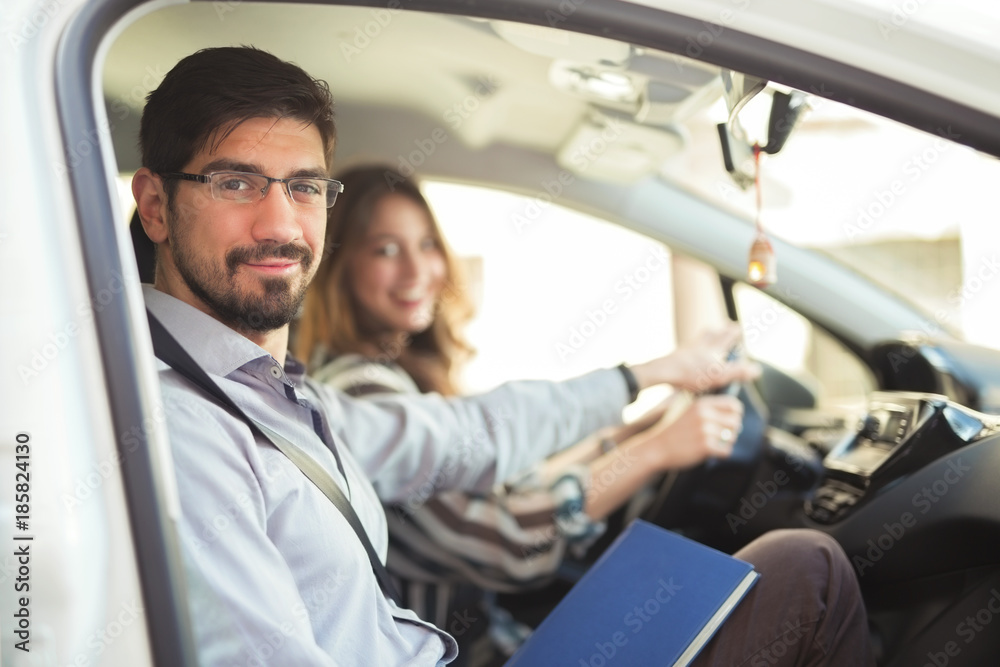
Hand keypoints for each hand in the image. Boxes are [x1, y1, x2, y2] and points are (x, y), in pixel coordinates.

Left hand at [629, 323, 759, 393]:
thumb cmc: (691, 374)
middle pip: (712, 334)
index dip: (734, 333)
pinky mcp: (675, 356)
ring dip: (706, 335)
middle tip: (726, 325)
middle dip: (721, 330)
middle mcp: (699, 345)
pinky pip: (686, 348)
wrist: (663, 372)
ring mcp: (686, 349)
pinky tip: (688, 351)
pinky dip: (691, 347)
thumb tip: (757, 369)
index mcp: (712, 349)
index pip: (727, 337)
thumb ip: (738, 372)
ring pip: (699, 338)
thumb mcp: (719, 375)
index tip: (739, 327)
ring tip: (709, 333)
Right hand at [634, 392, 744, 470]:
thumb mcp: (687, 411)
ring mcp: (704, 430)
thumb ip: (708, 408)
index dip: (735, 414)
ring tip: (712, 445)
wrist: (656, 447)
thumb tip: (735, 413)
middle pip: (735, 422)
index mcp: (701, 404)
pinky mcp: (705, 446)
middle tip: (720, 437)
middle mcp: (704, 414)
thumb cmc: (674, 431)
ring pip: (732, 438)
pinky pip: (726, 451)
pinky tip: (710, 453)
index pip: (733, 405)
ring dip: (725, 443)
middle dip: (731, 431)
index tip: (729, 422)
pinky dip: (721, 454)